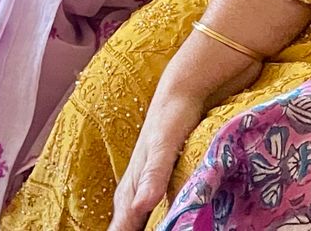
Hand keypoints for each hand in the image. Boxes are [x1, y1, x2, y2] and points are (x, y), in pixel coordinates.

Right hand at [109, 82, 210, 230]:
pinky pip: (155, 215)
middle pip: (129, 229)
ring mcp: (145, 193)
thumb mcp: (163, 146)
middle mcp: (133, 197)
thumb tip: (140, 206)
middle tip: (170, 228)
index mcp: (129, 193)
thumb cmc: (170, 119)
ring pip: (141, 223)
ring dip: (151, 227)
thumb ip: (153, 176)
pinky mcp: (160, 187)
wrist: (181, 94)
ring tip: (173, 226)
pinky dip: (163, 221)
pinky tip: (175, 223)